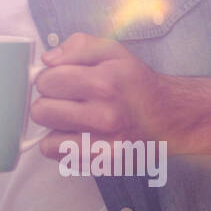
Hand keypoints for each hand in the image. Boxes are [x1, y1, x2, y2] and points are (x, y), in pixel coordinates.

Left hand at [31, 32, 195, 157]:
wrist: (169, 117)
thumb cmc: (137, 84)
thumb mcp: (113, 51)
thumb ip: (78, 46)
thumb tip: (48, 60)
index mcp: (104, 83)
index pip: (46, 82)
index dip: (49, 79)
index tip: (60, 81)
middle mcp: (104, 116)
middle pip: (40, 112)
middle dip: (48, 103)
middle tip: (66, 101)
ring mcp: (103, 145)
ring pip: (46, 140)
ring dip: (56, 129)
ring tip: (74, 119)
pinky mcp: (102, 164)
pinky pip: (60, 158)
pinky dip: (64, 147)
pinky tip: (80, 135)